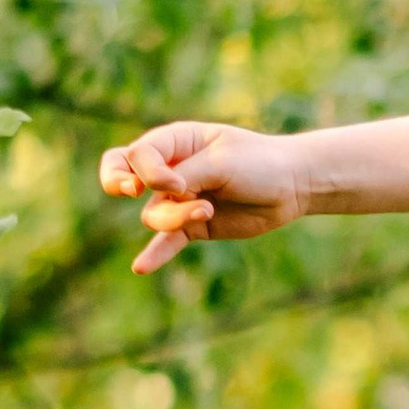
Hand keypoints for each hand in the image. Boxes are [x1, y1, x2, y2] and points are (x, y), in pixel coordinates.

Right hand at [98, 119, 309, 272]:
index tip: (180, 183)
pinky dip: (155, 254)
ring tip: (207, 210)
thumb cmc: (259, 163)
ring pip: (153, 215)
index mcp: (175, 141)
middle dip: (116, 182)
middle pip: (121, 174)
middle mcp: (170, 169)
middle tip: (133, 191)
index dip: (150, 172)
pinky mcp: (193, 226)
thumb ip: (186, 175)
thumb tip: (156, 195)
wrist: (292, 186)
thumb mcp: (222, 162)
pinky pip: (166, 242)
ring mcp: (179, 199)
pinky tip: (142, 267)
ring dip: (176, 217)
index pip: (138, 154)